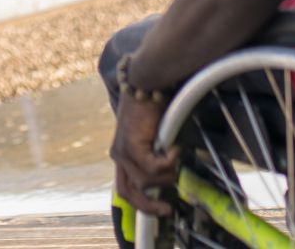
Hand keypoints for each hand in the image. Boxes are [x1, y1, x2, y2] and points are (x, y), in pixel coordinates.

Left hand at [110, 93, 179, 216]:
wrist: (146, 84)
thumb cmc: (153, 107)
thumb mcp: (154, 138)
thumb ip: (156, 156)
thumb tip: (170, 176)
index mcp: (122, 156)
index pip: (125, 189)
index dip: (140, 204)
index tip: (158, 211)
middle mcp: (118, 156)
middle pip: (128, 193)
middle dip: (148, 207)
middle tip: (167, 209)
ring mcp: (122, 152)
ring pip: (145, 182)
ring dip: (166, 175)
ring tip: (176, 158)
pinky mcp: (131, 146)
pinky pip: (153, 167)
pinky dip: (168, 161)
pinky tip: (175, 147)